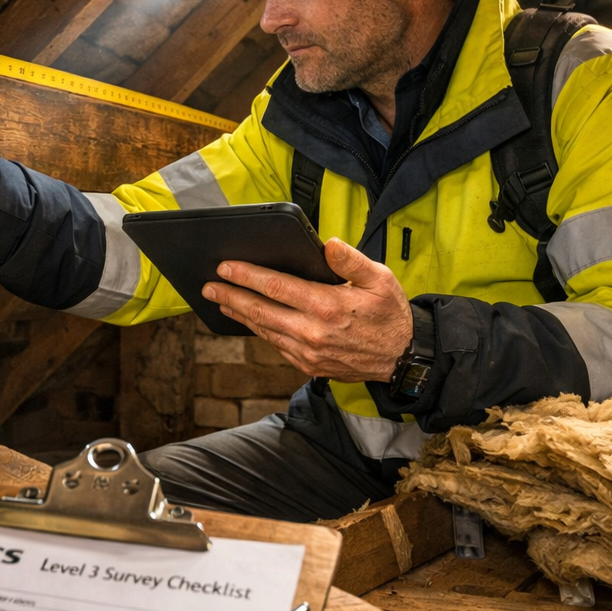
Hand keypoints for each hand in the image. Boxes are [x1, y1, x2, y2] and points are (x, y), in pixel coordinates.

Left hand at [201, 238, 412, 382]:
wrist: (402, 359)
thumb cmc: (391, 315)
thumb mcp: (381, 280)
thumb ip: (352, 261)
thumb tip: (329, 244)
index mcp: (328, 306)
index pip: (276, 287)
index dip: (247, 275)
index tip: (225, 267)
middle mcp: (313, 332)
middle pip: (260, 310)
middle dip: (231, 295)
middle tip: (209, 285)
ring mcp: (309, 352)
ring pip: (264, 330)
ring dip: (239, 314)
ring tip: (220, 300)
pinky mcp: (309, 365)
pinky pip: (276, 345)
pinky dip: (259, 331)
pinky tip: (249, 320)